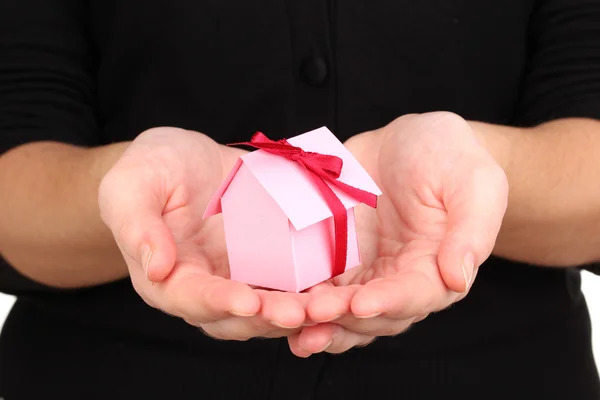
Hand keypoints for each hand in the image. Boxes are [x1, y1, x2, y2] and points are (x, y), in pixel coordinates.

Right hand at [99, 127, 308, 339]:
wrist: (183, 159)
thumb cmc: (150, 170)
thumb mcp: (131, 185)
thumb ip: (137, 224)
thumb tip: (156, 268)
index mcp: (168, 278)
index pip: (193, 299)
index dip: (219, 303)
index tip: (247, 303)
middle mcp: (207, 287)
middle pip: (238, 316)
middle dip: (269, 317)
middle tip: (299, 312)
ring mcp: (241, 277)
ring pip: (271, 308)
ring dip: (298, 312)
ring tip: (326, 307)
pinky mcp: (268, 262)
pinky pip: (292, 281)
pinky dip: (313, 288)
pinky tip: (338, 286)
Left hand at [288, 112, 508, 355]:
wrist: (410, 143)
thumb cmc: (451, 158)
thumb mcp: (475, 183)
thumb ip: (472, 230)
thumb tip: (458, 277)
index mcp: (436, 270)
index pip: (414, 296)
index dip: (388, 303)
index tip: (361, 303)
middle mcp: (398, 281)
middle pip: (370, 313)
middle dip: (340, 317)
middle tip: (311, 313)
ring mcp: (363, 274)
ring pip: (338, 311)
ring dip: (311, 320)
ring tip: (283, 319)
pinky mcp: (335, 261)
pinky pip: (314, 286)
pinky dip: (295, 299)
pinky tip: (270, 306)